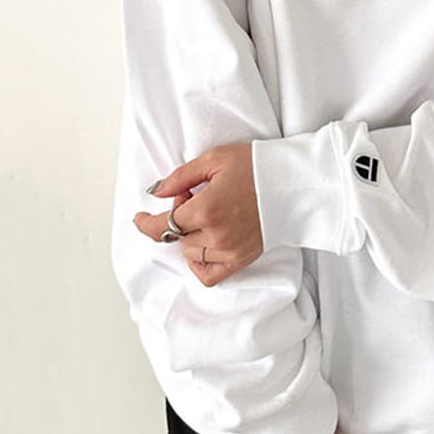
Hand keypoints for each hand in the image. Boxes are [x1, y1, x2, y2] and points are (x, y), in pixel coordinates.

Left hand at [133, 143, 263, 285]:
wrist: (294, 183)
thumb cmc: (257, 166)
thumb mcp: (215, 159)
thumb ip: (180, 177)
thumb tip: (155, 192)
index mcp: (206, 209)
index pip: (162, 225)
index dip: (145, 223)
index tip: (139, 218)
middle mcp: (215, 235)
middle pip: (176, 236)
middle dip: (177, 216)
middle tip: (193, 195)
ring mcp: (229, 250)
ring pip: (190, 252)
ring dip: (189, 235)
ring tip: (207, 213)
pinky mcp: (242, 259)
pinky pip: (209, 275)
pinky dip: (199, 264)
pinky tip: (202, 246)